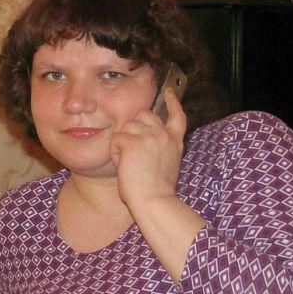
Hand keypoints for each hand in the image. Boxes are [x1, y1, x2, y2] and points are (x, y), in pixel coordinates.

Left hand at [110, 87, 186, 207]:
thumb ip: (161, 147)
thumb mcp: (168, 163)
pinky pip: (116, 139)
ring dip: (123, 142)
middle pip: (144, 114)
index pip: (177, 115)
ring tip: (128, 162)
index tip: (170, 92)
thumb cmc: (157, 190)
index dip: (173, 102)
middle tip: (132, 149)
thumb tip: (146, 139)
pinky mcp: (133, 142)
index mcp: (175, 142)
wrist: (155, 201)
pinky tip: (122, 165)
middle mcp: (164, 135)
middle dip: (134, 126)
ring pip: (127, 125)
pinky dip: (115, 153)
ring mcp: (149, 136)